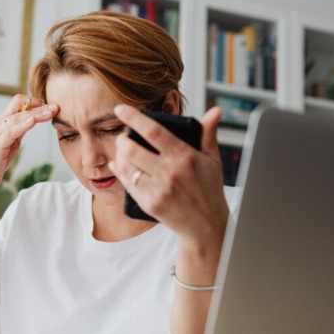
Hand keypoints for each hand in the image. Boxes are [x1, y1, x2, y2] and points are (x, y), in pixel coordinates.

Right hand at [0, 94, 58, 191]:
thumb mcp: (14, 139)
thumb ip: (21, 128)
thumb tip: (34, 119)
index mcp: (4, 120)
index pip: (20, 102)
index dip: (35, 102)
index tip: (50, 107)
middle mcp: (0, 123)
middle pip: (21, 107)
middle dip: (41, 106)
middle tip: (56, 107)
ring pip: (19, 117)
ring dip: (37, 114)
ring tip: (50, 112)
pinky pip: (11, 131)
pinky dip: (23, 125)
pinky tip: (33, 122)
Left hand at [110, 105, 228, 247]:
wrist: (206, 225)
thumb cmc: (209, 189)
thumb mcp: (213, 160)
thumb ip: (208, 133)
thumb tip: (215, 111)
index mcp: (185, 157)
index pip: (153, 131)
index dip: (133, 118)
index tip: (120, 109)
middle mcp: (170, 172)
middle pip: (132, 149)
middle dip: (122, 139)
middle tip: (123, 137)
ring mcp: (159, 190)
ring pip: (127, 166)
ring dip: (119, 156)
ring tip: (122, 151)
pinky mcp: (150, 204)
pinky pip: (128, 184)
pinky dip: (121, 172)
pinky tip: (120, 166)